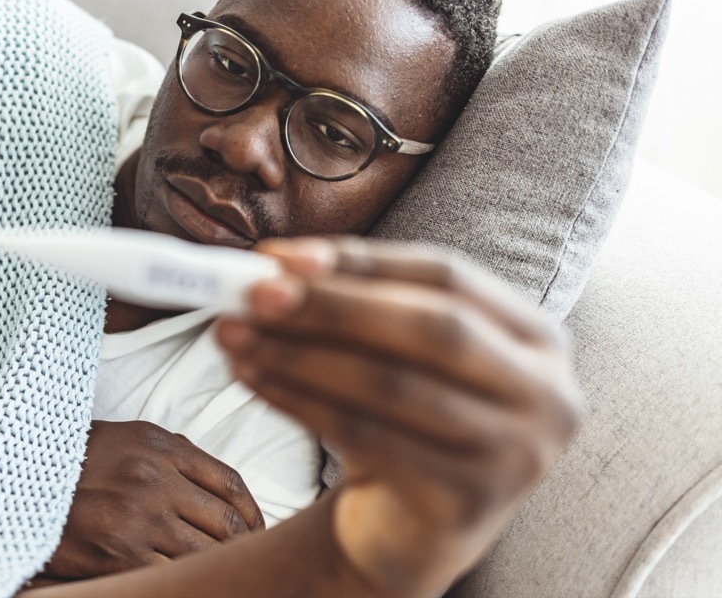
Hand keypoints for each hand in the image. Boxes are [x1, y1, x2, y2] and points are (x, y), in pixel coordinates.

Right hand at [42, 419, 264, 580]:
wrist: (19, 481)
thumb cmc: (76, 460)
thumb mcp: (129, 439)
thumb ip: (175, 457)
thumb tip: (223, 491)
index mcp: (161, 446)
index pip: (228, 482)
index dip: (252, 511)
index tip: (256, 526)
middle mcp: (155, 479)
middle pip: (225, 522)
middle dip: (243, 544)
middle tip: (247, 557)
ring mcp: (138, 520)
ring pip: (204, 554)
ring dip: (218, 567)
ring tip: (219, 572)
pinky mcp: (120, 557)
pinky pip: (169, 575)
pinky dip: (182, 580)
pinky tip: (184, 580)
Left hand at [214, 237, 580, 597]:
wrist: (415, 528)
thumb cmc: (406, 420)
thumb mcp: (399, 356)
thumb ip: (357, 304)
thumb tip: (273, 263)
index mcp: (537, 337)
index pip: (446, 275)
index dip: (362, 260)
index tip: (281, 253)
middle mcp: (545, 393)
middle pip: (431, 328)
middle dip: (332, 305)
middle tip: (253, 292)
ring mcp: (515, 454)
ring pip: (392, 385)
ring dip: (301, 355)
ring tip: (235, 337)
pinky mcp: (468, 501)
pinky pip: (368, 437)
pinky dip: (300, 402)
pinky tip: (254, 381)